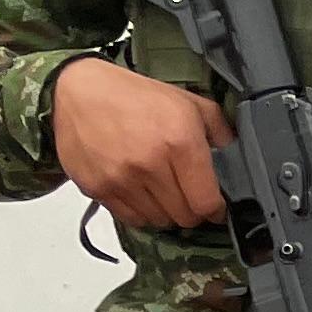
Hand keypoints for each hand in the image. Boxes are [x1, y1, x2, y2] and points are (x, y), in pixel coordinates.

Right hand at [51, 58, 228, 230]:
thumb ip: (220, 128)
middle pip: (185, 216)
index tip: (216, 207)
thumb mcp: (188, 102)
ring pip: (159, 221)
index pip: (207, 202)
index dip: (216, 210)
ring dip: (167, 212)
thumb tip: (233, 151)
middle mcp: (151, 164)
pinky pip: (130, 218)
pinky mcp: (98, 188)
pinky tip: (142, 194)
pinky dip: (141, 212)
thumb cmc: (134, 96)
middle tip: (189, 197)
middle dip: (193, 211)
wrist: (78, 90)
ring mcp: (121, 179)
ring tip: (164, 192)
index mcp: (180, 143)